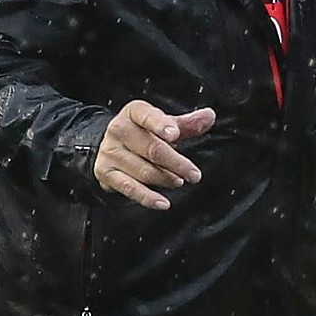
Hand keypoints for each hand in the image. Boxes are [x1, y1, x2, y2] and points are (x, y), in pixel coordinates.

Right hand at [94, 100, 213, 210]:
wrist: (106, 146)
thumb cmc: (141, 133)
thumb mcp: (161, 124)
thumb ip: (185, 124)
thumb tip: (209, 116)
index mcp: (134, 113)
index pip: (147, 116)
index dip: (161, 125)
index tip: (175, 134)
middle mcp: (119, 130)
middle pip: (151, 149)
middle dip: (176, 163)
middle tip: (194, 174)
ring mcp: (110, 153)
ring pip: (143, 170)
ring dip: (165, 179)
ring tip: (179, 181)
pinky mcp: (106, 173)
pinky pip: (129, 188)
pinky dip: (148, 197)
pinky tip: (163, 203)